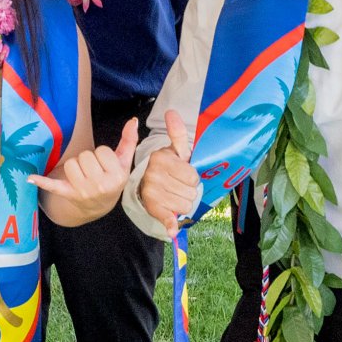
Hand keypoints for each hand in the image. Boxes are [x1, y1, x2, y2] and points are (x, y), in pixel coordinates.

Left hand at [31, 116, 138, 220]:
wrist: (100, 206)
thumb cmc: (112, 179)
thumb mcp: (124, 162)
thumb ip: (129, 140)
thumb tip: (133, 120)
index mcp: (116, 176)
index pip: (102, 151)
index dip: (102, 155)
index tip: (106, 165)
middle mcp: (100, 185)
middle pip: (84, 156)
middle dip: (88, 160)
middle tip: (94, 170)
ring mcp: (84, 191)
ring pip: (71, 164)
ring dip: (75, 167)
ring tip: (84, 175)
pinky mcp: (69, 194)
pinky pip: (53, 186)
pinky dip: (42, 182)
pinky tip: (30, 178)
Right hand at [137, 110, 200, 237]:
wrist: (149, 185)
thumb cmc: (169, 167)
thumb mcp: (176, 150)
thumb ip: (177, 133)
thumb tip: (172, 112)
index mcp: (161, 158)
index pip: (192, 176)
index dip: (192, 178)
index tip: (184, 174)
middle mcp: (154, 175)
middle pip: (190, 192)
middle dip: (188, 191)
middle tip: (178, 186)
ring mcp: (152, 192)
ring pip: (185, 205)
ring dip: (183, 203)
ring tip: (174, 194)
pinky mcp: (152, 208)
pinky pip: (167, 218)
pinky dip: (170, 225)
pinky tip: (173, 229)